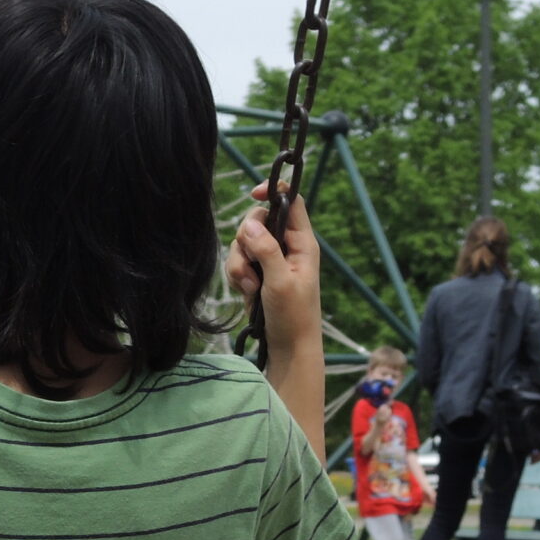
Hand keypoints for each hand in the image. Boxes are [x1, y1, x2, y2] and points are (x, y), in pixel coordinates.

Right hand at [227, 185, 321, 347]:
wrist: (288, 347)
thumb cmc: (293, 316)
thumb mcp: (280, 282)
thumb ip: (266, 250)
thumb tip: (249, 224)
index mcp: (302, 242)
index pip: (290, 202)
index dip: (273, 192)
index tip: (252, 194)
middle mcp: (286, 246)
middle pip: (257, 220)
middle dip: (246, 242)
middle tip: (251, 266)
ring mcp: (270, 260)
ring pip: (242, 243)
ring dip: (239, 265)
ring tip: (251, 289)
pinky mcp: (257, 273)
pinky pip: (237, 262)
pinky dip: (237, 277)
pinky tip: (247, 294)